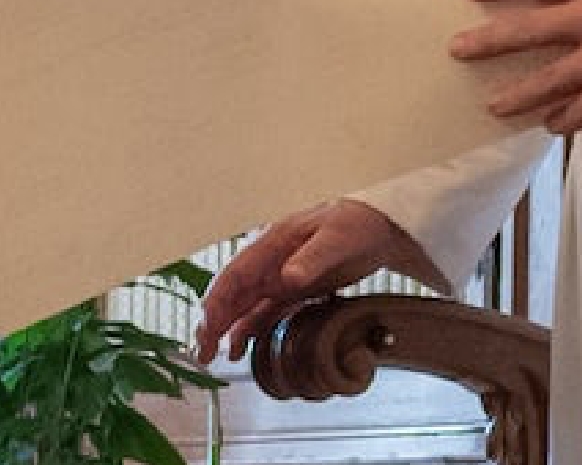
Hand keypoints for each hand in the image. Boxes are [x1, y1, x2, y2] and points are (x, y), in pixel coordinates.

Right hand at [191, 198, 442, 364]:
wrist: (380, 227)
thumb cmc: (356, 224)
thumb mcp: (337, 239)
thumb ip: (312, 258)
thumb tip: (288, 277)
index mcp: (273, 243)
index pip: (236, 274)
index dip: (218, 299)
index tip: (208, 325)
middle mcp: (270, 262)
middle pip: (232, 294)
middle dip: (212, 322)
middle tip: (201, 352)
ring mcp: (280, 277)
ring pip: (243, 307)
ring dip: (225, 330)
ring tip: (211, 357)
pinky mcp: (293, 291)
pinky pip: (264, 313)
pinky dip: (248, 330)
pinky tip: (238, 349)